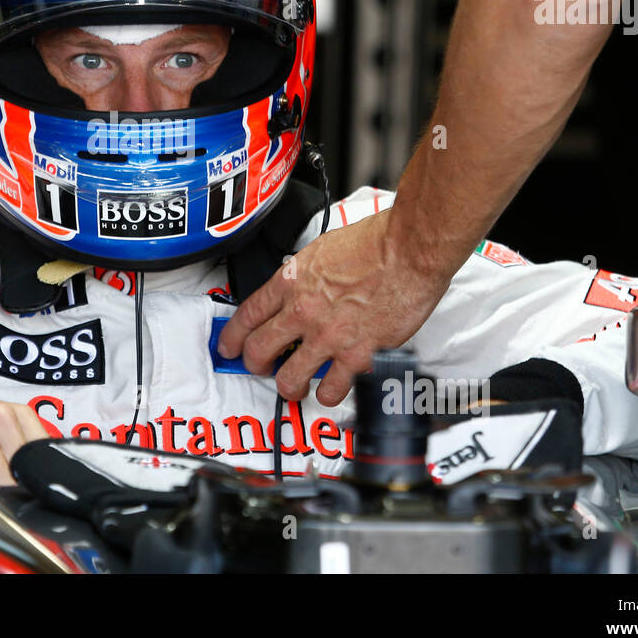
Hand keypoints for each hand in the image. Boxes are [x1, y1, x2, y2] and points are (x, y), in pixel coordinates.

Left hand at [217, 209, 453, 406]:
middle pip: (258, 351)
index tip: (229, 347)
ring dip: (289, 387)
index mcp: (291, 281)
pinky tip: (332, 389)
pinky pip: (332, 389)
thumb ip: (304, 275)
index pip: (247, 316)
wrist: (408, 250)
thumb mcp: (321, 249)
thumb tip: (299, 288)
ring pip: (289, 379)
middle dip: (254, 365)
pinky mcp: (357, 354)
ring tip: (296, 387)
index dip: (232, 337)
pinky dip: (329, 394)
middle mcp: (303, 311)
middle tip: (260, 368)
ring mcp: (328, 336)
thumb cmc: (375, 242)